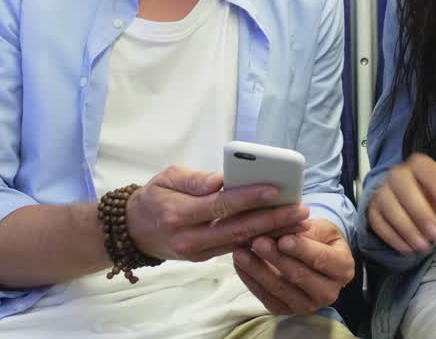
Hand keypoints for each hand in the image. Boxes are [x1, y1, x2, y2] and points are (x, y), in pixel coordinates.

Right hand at [126, 165, 309, 261]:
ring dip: (273, 233)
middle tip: (300, 210)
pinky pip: (236, 249)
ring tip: (300, 223)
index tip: (274, 189)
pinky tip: (283, 232)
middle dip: (272, 220)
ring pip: (241, 242)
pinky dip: (261, 240)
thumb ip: (194, 180)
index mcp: (179, 214)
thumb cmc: (155, 197)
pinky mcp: (205, 257)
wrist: (134, 230)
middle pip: (237, 229)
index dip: (249, 198)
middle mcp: (189, 238)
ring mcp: (198, 252)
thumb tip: (221, 179)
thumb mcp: (167, 178)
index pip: (220, 205)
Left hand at [232, 218, 355, 314]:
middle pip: (300, 276)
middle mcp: (329, 292)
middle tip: (257, 241)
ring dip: (258, 270)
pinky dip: (251, 280)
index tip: (283, 239)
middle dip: (276, 258)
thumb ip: (305, 230)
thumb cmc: (320, 238)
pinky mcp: (286, 310)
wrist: (316, 256)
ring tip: (241, 251)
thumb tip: (282, 230)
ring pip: (280, 289)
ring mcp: (307, 305)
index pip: (322, 260)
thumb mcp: (321, 228)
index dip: (302, 249)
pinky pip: (266, 297)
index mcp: (343, 269)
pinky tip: (239, 263)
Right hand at [366, 152, 435, 253]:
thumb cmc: (432, 196)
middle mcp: (398, 174)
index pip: (427, 171)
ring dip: (407, 227)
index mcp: (419, 166)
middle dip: (421, 212)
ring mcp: (382, 191)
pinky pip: (378, 222)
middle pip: (402, 184)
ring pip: (388, 204)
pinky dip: (393, 237)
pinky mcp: (373, 209)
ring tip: (424, 245)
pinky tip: (408, 248)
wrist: (411, 200)